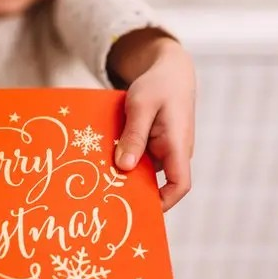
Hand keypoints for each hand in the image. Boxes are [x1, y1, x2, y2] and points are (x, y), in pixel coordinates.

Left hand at [112, 37, 195, 210]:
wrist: (170, 69)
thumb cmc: (158, 84)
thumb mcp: (141, 105)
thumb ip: (134, 135)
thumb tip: (124, 166)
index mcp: (177, 145)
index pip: (180, 185)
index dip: (163, 202)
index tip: (139, 209)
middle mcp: (173, 152)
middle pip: (158, 183)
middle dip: (134, 192)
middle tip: (104, 197)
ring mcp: (164, 149)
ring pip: (145, 171)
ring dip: (125, 174)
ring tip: (97, 181)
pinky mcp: (154, 144)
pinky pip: (139, 158)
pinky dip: (124, 159)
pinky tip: (102, 160)